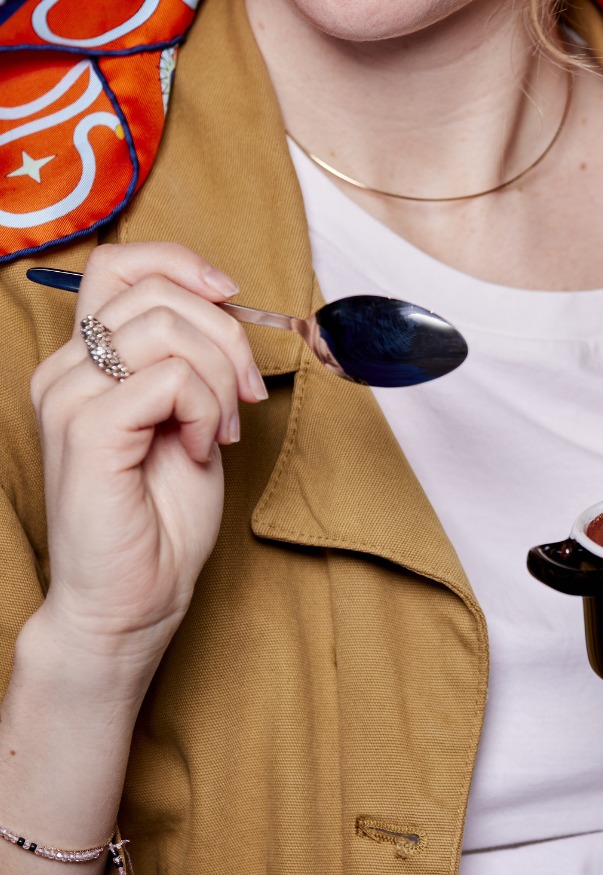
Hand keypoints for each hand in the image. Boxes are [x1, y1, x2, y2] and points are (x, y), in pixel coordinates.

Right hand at [28, 242, 267, 687]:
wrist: (135, 593)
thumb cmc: (162, 515)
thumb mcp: (190, 419)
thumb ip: (191, 361)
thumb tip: (227, 307)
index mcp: (87, 360)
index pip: (121, 264)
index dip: (184, 265)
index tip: (232, 297)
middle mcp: (67, 369)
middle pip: (157, 292)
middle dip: (227, 337)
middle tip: (246, 395)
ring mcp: (69, 397)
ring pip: (167, 330)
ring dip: (220, 379)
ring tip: (223, 431)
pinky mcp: (87, 431)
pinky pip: (171, 380)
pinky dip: (208, 411)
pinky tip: (204, 449)